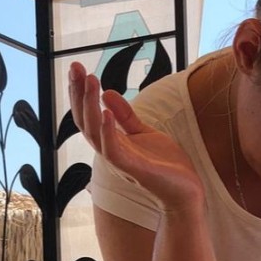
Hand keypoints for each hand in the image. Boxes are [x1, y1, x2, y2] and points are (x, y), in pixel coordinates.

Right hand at [68, 62, 203, 210]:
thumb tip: (107, 92)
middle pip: (85, 121)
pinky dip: (107, 132)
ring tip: (91, 81)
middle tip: (75, 67)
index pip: (88, 115)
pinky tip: (105, 112)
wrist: (186, 193)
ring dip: (90, 106)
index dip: (81, 93)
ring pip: (94, 133)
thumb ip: (126, 116)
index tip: (77, 68)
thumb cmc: (166, 166)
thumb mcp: (145, 132)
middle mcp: (110, 151)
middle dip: (79, 93)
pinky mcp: (133, 170)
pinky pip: (113, 151)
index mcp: (111, 142)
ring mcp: (120, 162)